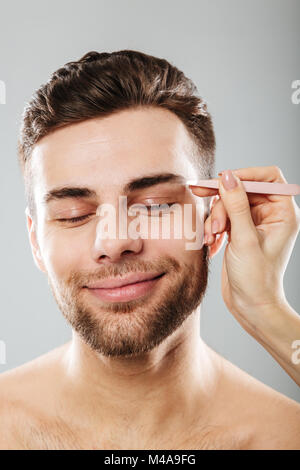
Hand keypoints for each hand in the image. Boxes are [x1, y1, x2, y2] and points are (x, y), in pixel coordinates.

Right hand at [190, 166, 299, 330]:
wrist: (251, 306)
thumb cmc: (256, 278)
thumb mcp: (244, 239)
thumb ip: (236, 205)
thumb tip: (227, 176)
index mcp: (283, 213)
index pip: (268, 177)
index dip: (245, 175)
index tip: (222, 180)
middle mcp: (271, 215)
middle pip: (243, 190)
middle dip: (224, 205)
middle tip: (211, 220)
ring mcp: (254, 224)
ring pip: (229, 204)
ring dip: (216, 219)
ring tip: (211, 237)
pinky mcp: (240, 232)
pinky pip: (224, 218)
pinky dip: (214, 228)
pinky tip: (212, 244)